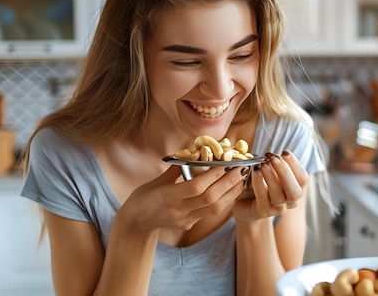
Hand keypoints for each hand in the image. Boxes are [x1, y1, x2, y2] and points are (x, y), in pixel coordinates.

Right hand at [117, 164, 247, 234]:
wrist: (136, 223)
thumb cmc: (143, 197)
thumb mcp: (156, 180)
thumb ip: (176, 168)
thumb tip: (194, 152)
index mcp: (167, 197)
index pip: (195, 187)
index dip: (212, 175)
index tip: (225, 163)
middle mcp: (178, 211)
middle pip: (209, 198)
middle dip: (228, 183)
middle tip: (241, 169)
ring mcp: (185, 220)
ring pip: (214, 209)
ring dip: (231, 193)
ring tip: (241, 179)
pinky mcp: (189, 225)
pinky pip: (211, 213)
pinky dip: (224, 200)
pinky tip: (231, 190)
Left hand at [232, 150, 308, 221]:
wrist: (244, 203)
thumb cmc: (257, 184)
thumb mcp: (269, 172)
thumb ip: (274, 165)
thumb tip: (272, 155)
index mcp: (294, 189)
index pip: (303, 178)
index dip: (295, 164)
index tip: (284, 152)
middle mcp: (288, 201)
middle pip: (295, 191)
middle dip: (285, 172)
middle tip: (273, 158)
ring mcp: (276, 208)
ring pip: (279, 196)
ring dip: (271, 177)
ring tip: (262, 164)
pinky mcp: (262, 211)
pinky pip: (263, 198)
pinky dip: (259, 183)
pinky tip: (255, 171)